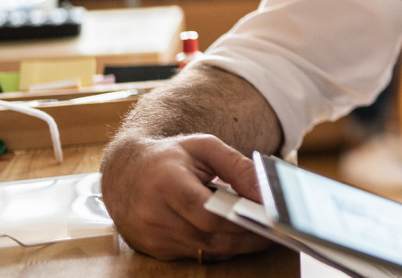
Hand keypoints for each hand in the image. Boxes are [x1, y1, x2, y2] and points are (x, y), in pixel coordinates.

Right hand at [100, 133, 271, 260]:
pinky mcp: (154, 250)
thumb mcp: (204, 147)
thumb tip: (265, 192)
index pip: (208, 213)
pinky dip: (219, 246)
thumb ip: (237, 166)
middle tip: (277, 231)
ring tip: (264, 233)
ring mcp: (152, 237)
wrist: (125, 172)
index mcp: (166, 184)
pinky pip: (196, 254)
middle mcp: (154, 215)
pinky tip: (236, 236)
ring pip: (206, 250)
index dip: (241, 219)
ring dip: (238, 245)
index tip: (270, 218)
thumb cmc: (169, 156)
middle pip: (211, 237)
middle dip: (248, 237)